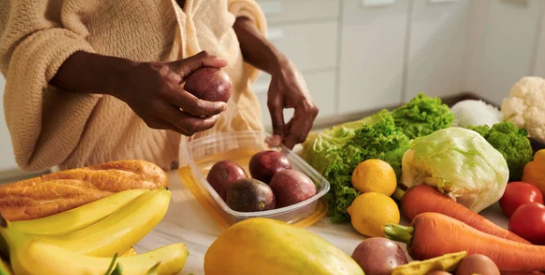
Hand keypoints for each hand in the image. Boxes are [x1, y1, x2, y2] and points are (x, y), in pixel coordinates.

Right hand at [111, 51, 227, 135]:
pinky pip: (175, 127)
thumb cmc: (154, 70)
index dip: (212, 109)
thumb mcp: (176, 64)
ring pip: (184, 130)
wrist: (124, 80)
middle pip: (190, 124)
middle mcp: (159, 107)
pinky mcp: (152, 124)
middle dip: (208, 123)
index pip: (195, 106)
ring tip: (208, 117)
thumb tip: (224, 62)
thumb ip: (201, 60)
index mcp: (167, 91)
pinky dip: (187, 124)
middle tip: (217, 116)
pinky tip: (194, 117)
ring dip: (199, 126)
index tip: (223, 106)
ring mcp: (154, 118)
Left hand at [268, 59, 318, 148]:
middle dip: (287, 141)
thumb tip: (275, 142)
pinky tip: (281, 129)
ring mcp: (313, 111)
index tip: (273, 149)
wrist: (286, 71)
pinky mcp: (311, 112)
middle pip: (301, 136)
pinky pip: (302, 126)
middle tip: (271, 142)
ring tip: (273, 135)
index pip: (296, 133)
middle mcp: (313, 111)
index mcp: (306, 108)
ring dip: (289, 136)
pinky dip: (292, 130)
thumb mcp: (274, 105)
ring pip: (302, 132)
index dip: (285, 144)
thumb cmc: (279, 84)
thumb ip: (276, 124)